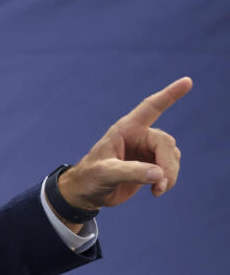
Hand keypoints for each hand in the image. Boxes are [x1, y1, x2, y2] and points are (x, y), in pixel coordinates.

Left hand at [59, 77, 191, 211]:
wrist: (86, 193)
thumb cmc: (89, 178)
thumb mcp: (105, 174)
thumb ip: (131, 172)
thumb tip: (159, 174)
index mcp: (125, 129)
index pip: (151, 108)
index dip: (169, 95)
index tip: (187, 81)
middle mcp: (138, 137)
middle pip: (166, 143)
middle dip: (168, 165)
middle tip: (161, 184)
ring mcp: (146, 151)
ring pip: (172, 156)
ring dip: (170, 174)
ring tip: (157, 190)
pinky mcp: (150, 166)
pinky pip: (170, 168)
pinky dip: (168, 180)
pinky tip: (156, 191)